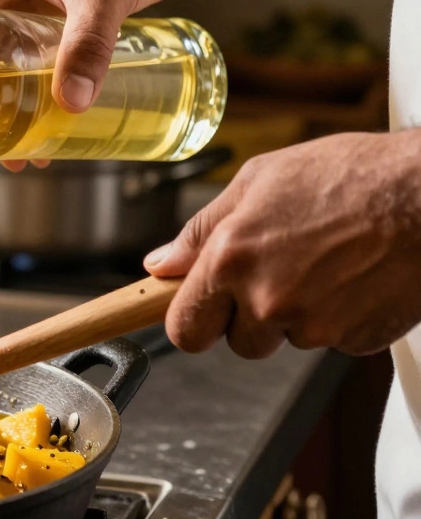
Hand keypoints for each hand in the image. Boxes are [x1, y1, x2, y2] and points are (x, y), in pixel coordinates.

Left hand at [144, 131, 420, 358]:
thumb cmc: (351, 175)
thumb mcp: (259, 180)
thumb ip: (201, 230)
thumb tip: (162, 264)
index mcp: (231, 260)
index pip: (184, 329)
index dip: (190, 321)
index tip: (197, 312)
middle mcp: (268, 300)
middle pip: (237, 343)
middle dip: (246, 319)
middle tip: (274, 275)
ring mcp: (315, 325)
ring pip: (288, 338)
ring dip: (297, 314)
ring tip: (325, 262)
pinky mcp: (357, 339)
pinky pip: (334, 339)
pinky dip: (340, 315)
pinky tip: (356, 275)